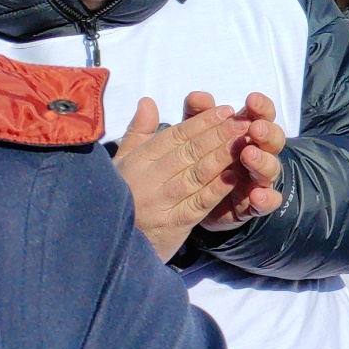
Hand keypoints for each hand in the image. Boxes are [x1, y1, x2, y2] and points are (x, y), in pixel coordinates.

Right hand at [113, 96, 246, 260]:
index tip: (226, 109)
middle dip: (218, 134)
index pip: (173, 136)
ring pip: (196, 174)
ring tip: (244, 141)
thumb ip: (139, 133)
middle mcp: (147, 180)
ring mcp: (160, 203)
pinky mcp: (171, 226)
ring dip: (222, 157)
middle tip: (243, 120)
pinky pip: (197, 203)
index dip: (201, 122)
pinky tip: (235, 176)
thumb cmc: (117, 197)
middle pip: (188, 152)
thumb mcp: (121, 164)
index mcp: (136, 162)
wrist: (105, 247)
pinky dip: (216, 189)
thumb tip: (147, 101)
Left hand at [185, 92, 285, 231]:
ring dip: (263, 161)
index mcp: (249, 134)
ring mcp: (259, 180)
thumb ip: (197, 116)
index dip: (260, 107)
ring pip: (272, 168)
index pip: (262, 115)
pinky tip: (257, 196)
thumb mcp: (195, 136)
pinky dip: (266, 199)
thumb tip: (197, 96)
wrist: (195, 202)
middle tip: (255, 128)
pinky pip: (269, 201)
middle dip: (267, 132)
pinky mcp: (256, 205)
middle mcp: (260, 154)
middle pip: (274, 139)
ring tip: (249, 156)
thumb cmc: (202, 159)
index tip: (251, 99)